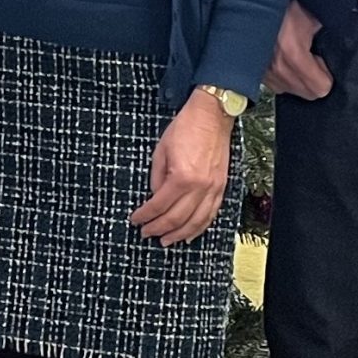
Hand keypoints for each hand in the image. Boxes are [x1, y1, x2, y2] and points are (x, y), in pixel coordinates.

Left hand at [130, 92, 233, 247]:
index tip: (136, 220)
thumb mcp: (160, 151)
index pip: (159, 205)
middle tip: (146, 233)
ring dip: (179, 234)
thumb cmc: (185, 129)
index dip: (145, 216)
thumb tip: (154, 198)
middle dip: (158, 228)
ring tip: (165, 241)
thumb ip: (156, 178)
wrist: (212, 116)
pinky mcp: (221, 188)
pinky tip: (190, 235)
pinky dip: (199, 228)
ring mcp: (213, 189)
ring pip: (195, 222)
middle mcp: (199, 187)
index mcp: (181, 177)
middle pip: (176, 218)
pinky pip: (211, 214)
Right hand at [265, 0, 333, 100]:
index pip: (321, 88)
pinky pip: (277, 85)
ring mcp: (264, 73)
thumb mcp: (312, 16)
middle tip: (312, 58)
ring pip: (292, 91)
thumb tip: (342, 44)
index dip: (327, 76)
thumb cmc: (281, 5)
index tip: (323, 61)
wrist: (252, 2)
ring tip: (297, 57)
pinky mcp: (256, 73)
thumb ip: (328, 34)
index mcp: (293, 54)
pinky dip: (284, 76)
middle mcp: (276, 68)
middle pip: (308, 94)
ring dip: (299, 79)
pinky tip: (284, 59)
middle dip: (315, 79)